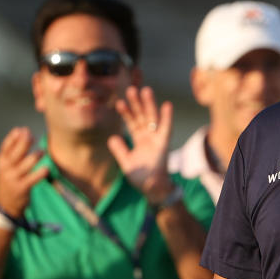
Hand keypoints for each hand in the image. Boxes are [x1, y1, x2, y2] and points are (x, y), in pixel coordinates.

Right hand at [0, 127, 48, 215]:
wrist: (6, 203)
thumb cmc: (9, 180)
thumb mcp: (5, 165)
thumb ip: (12, 150)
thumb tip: (21, 130)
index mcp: (1, 161)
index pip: (6, 145)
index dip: (14, 136)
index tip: (23, 129)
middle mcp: (6, 168)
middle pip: (17, 151)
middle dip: (26, 142)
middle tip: (33, 136)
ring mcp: (13, 178)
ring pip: (28, 162)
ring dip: (37, 155)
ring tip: (42, 152)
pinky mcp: (22, 187)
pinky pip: (34, 177)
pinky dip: (42, 172)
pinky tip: (46, 168)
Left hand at [109, 85, 174, 202]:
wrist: (152, 189)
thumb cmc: (141, 178)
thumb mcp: (126, 163)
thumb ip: (120, 150)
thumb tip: (112, 138)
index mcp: (140, 140)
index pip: (132, 122)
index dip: (126, 113)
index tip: (119, 103)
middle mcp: (149, 137)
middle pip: (142, 116)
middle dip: (137, 103)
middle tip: (131, 89)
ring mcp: (157, 139)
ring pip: (153, 118)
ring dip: (149, 104)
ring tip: (145, 90)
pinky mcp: (164, 144)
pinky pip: (166, 129)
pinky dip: (167, 117)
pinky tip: (167, 105)